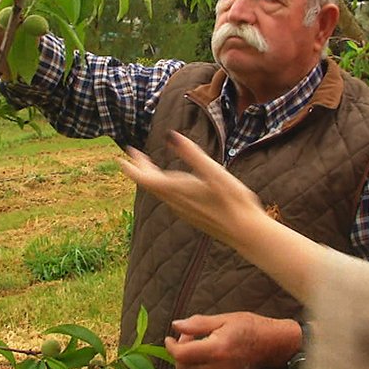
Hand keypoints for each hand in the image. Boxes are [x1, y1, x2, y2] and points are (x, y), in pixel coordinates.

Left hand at [119, 132, 266, 246]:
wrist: (245, 232)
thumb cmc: (233, 201)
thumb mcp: (214, 172)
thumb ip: (192, 154)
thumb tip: (172, 135)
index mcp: (178, 191)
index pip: (145, 179)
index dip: (132, 168)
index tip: (122, 157)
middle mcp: (176, 203)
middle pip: (150, 185)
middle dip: (140, 169)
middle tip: (134, 155)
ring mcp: (183, 211)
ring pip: (160, 192)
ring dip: (151, 177)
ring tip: (148, 165)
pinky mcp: (192, 215)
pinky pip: (169, 198)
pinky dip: (163, 186)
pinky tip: (171, 184)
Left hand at [165, 313, 299, 368]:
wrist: (272, 343)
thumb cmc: (249, 326)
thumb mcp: (223, 319)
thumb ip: (197, 323)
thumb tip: (176, 325)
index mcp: (217, 348)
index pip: (182, 355)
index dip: (171, 347)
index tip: (169, 338)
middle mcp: (219, 367)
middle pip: (183, 368)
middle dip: (179, 354)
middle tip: (189, 338)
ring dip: (190, 360)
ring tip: (202, 344)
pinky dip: (201, 367)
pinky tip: (212, 354)